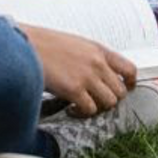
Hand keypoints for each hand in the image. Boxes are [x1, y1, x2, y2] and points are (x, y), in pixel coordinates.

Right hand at [20, 24, 136, 115]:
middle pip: (120, 91)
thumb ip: (90, 59)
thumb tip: (96, 75)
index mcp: (99, 50)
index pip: (129, 69)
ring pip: (109, 102)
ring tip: (83, 106)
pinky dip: (82, 113)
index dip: (130, 83)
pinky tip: (71, 109)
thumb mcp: (76, 44)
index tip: (126, 89)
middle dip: (110, 100)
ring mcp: (88, 77)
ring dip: (97, 108)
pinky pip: (89, 109)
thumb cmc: (46, 45)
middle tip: (97, 102)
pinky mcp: (74, 90)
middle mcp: (97, 63)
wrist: (27, 44)